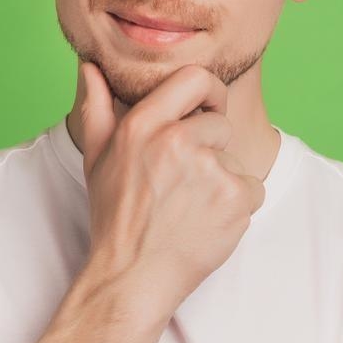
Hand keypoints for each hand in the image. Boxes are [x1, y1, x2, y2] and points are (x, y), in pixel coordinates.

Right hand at [72, 59, 263, 314]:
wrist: (133, 277)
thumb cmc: (114, 218)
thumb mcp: (96, 159)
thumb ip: (96, 107)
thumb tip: (90, 66)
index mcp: (142, 125)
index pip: (195, 78)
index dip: (209, 92)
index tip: (207, 109)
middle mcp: (176, 141)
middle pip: (220, 123)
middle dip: (211, 148)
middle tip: (185, 183)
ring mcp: (209, 169)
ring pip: (236, 159)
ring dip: (223, 181)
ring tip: (191, 208)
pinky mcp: (235, 197)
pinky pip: (252, 188)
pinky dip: (237, 206)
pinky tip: (207, 222)